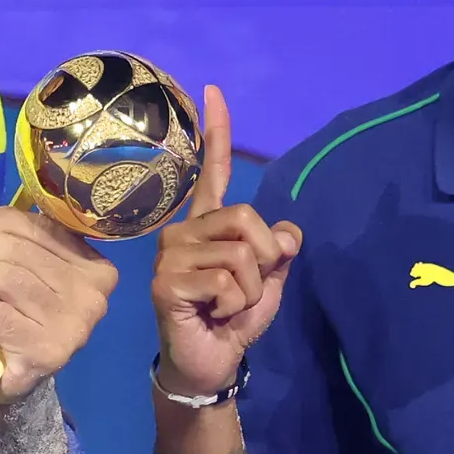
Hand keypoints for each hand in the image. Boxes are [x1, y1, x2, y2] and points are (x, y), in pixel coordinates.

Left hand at [0, 205, 118, 398]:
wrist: (28, 378)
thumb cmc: (32, 319)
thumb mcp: (38, 277)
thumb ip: (24, 246)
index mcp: (96, 271)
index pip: (46, 231)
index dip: (5, 220)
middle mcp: (90, 296)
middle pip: (23, 253)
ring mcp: (70, 325)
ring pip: (10, 280)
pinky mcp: (45, 351)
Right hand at [149, 84, 303, 399]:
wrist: (208, 364)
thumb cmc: (233, 320)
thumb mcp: (268, 282)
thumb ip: (278, 251)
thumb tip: (286, 232)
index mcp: (206, 225)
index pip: (211, 172)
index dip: (216, 131)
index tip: (214, 90)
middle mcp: (182, 232)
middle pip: (244, 217)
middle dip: (264, 257)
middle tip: (244, 289)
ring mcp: (171, 256)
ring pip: (240, 254)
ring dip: (249, 289)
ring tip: (226, 306)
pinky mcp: (167, 282)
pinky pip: (227, 281)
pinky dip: (235, 305)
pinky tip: (214, 316)